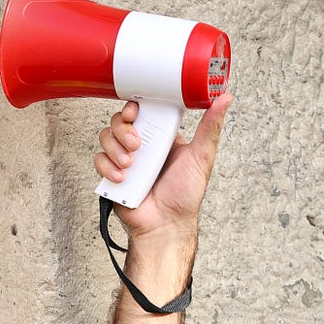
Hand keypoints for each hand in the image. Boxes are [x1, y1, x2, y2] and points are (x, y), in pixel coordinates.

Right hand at [94, 93, 234, 241]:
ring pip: (106, 137)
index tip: (136, 112)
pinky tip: (123, 178)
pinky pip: (99, 160)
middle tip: (137, 146)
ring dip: (115, 149)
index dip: (135, 108)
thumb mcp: (202, 156)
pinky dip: (108, 167)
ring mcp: (126, 159)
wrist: (166, 225)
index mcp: (162, 137)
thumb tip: (225, 98)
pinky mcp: (112, 174)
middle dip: (124, 131)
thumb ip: (210, 127)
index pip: (143, 111)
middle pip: (120, 121)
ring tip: (131, 166)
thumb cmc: (185, 195)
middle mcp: (143, 146)